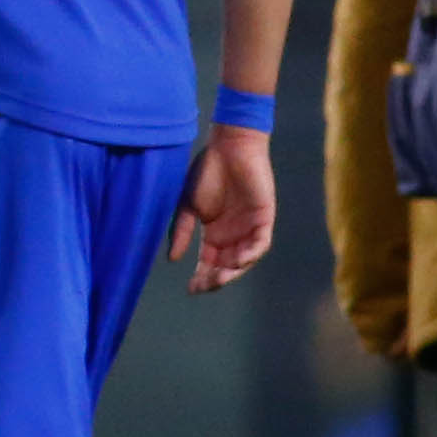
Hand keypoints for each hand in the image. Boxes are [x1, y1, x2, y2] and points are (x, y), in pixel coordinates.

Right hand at [169, 126, 275, 293]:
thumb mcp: (188, 205)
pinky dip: (252, 254)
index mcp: (214, 234)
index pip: (209, 263)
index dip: (201, 277)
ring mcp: (249, 228)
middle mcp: (232, 235)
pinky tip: (239, 261)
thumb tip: (173, 259)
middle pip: (226, 266)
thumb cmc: (206, 172)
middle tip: (205, 285)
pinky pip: (261, 243)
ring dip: (234, 271)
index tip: (191, 289)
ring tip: (220, 278)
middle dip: (216, 279)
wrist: (228, 148)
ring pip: (244, 259)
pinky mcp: (263, 218)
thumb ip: (182, 231)